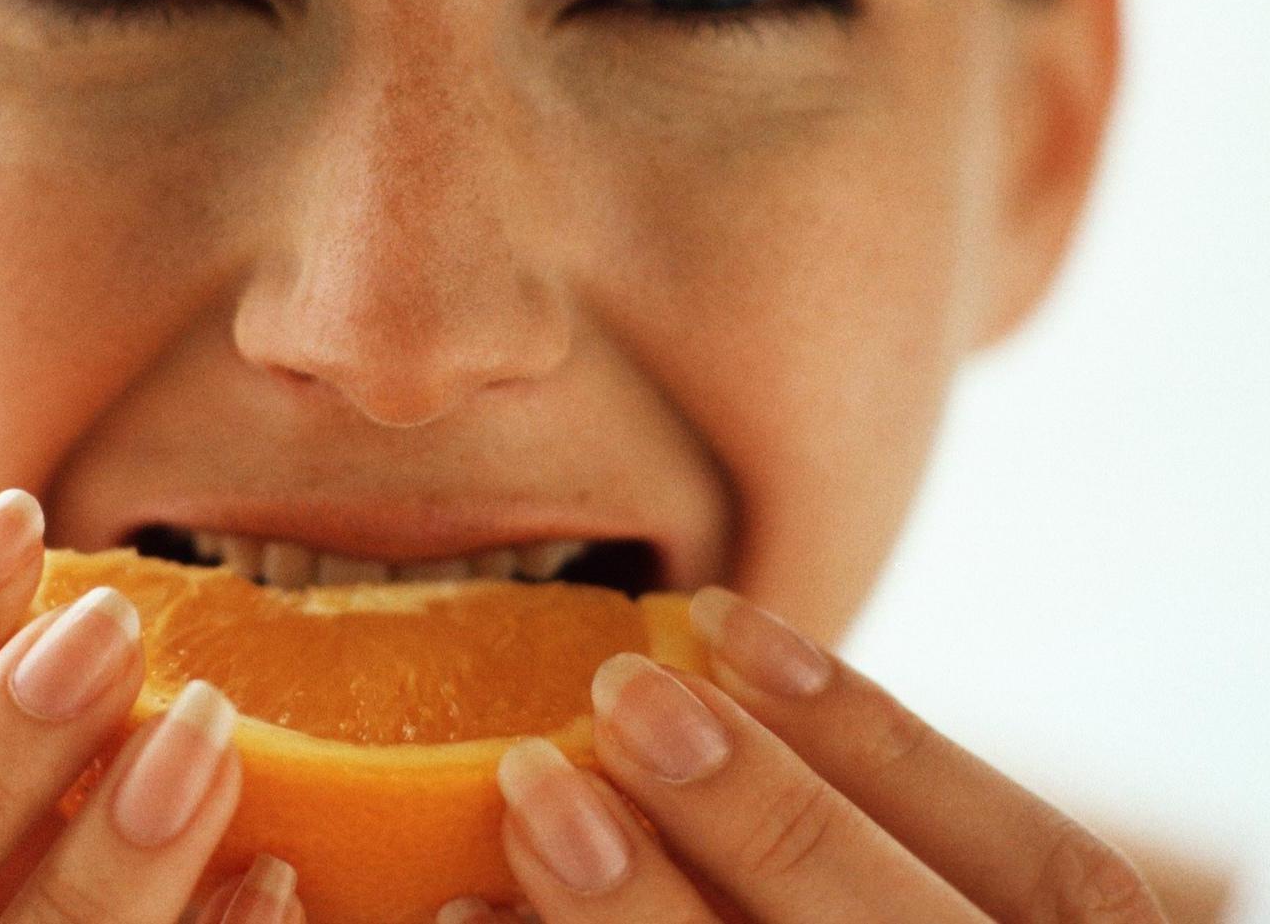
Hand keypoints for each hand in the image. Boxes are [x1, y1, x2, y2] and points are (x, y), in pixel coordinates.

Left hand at [449, 588, 1164, 923]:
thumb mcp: (929, 917)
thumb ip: (874, 867)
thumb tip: (699, 692)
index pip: (1048, 871)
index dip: (888, 735)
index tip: (729, 622)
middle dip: (765, 816)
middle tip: (620, 696)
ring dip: (640, 920)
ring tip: (529, 804)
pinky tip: (468, 922)